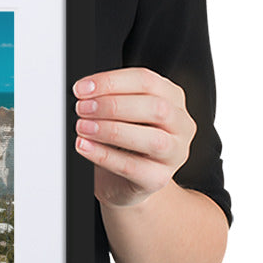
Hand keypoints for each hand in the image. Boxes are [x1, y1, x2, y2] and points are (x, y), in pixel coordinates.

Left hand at [71, 67, 195, 208]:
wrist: (123, 182)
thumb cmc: (124, 143)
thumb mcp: (121, 114)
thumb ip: (109, 99)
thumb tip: (84, 91)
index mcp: (172, 98)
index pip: (146, 80)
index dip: (111, 82)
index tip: (82, 88)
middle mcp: (180, 124)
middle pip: (155, 107)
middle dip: (113, 105)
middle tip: (82, 108)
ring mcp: (174, 154)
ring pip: (152, 139)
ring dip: (112, 130)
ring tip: (83, 127)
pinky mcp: (158, 179)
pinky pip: (133, 167)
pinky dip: (104, 155)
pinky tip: (85, 147)